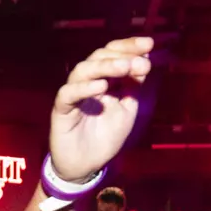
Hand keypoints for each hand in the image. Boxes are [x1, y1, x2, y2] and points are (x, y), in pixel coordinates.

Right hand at [49, 37, 153, 182]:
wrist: (87, 166)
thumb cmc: (105, 138)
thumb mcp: (127, 111)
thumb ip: (133, 88)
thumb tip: (144, 62)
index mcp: (103, 79)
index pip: (114, 54)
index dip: (130, 46)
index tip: (150, 43)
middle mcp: (87, 82)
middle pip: (99, 56)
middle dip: (121, 55)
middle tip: (140, 59)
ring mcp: (73, 94)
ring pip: (83, 70)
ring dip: (106, 66)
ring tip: (125, 67)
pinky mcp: (61, 109)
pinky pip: (69, 94)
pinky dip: (84, 88)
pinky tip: (102, 87)